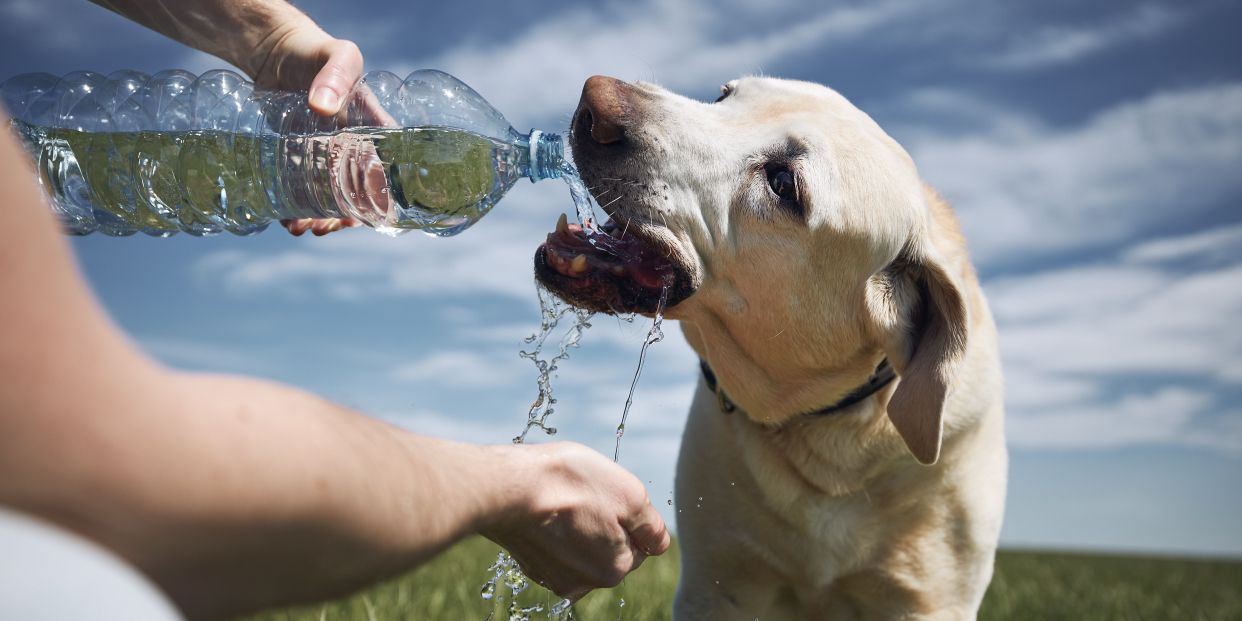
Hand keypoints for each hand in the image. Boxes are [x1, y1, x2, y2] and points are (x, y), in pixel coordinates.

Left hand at [248, 18, 366, 235]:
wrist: (277, 52)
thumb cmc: (317, 52)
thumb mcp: (337, 57)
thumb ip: (335, 76)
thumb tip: (324, 108)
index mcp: (375, 132)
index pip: (387, 173)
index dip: (379, 200)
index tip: (361, 218)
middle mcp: (355, 149)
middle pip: (357, 194)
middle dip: (342, 218)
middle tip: (322, 228)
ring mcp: (325, 156)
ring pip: (329, 197)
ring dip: (318, 218)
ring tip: (299, 229)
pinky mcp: (300, 157)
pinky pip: (302, 188)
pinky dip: (294, 207)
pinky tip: (284, 218)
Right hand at [483, 443, 670, 599]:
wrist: (507, 487)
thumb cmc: (570, 483)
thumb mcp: (629, 494)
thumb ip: (651, 525)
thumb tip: (660, 542)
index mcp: (615, 568)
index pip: (639, 543)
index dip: (627, 514)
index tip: (606, 495)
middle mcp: (585, 583)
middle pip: (610, 548)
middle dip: (604, 523)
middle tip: (584, 495)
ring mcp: (553, 577)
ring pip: (582, 548)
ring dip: (578, 527)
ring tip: (562, 501)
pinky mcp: (530, 565)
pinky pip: (554, 548)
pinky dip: (554, 531)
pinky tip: (544, 511)